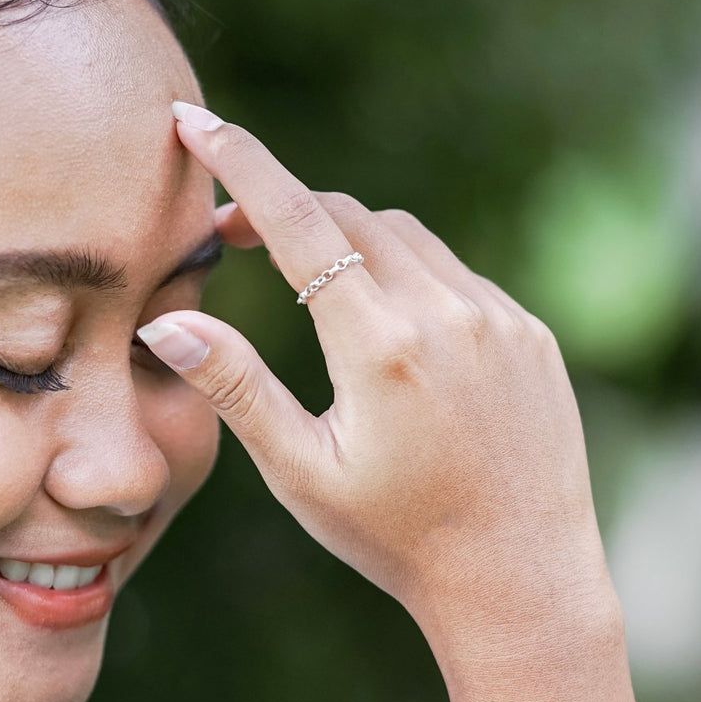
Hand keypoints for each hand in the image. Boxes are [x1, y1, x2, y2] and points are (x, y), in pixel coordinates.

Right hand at [139, 104, 619, 664]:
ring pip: (408, 237)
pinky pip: (457, 276)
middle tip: (235, 239)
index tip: (195, 120)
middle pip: (350, 216)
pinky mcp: (531, 333)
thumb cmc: (398, 539)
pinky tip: (393, 340)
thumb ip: (235, 386)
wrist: (522, 581)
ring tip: (313, 295)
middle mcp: (447, 315)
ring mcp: (499, 319)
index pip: (296, 220)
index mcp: (381, 347)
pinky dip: (412, 279)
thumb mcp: (302, 473)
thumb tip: (169, 317)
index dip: (239, 162)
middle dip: (286, 210)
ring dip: (351, 242)